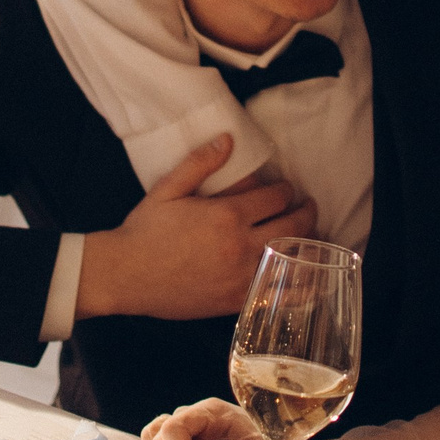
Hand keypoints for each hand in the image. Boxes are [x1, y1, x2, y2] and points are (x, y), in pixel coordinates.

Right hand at [76, 136, 314, 321]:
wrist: (125, 276)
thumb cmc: (144, 231)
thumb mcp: (168, 189)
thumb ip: (201, 163)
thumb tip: (228, 139)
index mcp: (227, 215)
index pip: (275, 197)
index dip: (286, 190)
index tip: (286, 189)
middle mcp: (241, 246)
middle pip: (292, 227)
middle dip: (306, 214)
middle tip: (309, 208)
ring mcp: (241, 276)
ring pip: (291, 261)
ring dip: (308, 248)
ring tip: (314, 241)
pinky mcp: (236, 301)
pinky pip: (278, 295)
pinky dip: (300, 288)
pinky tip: (311, 282)